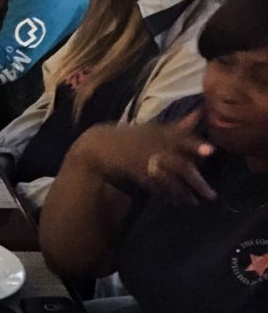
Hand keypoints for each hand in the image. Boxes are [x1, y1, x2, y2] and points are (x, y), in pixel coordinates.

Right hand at [75, 111, 216, 202]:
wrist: (103, 145)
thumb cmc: (134, 136)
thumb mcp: (156, 128)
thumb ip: (181, 125)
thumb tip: (203, 110)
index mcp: (162, 134)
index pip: (183, 138)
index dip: (196, 144)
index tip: (211, 151)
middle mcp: (155, 147)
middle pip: (180, 165)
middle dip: (196, 181)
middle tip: (211, 195)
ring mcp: (145, 161)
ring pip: (169, 180)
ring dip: (183, 193)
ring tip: (195, 202)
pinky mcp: (136, 173)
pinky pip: (154, 186)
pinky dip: (166, 194)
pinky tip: (176, 201)